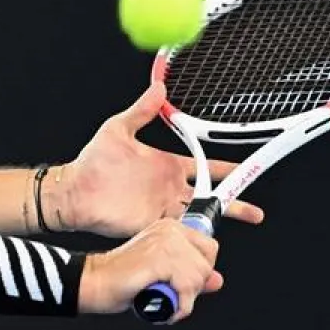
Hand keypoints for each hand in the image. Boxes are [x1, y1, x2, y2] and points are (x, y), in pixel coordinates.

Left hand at [51, 82, 264, 237]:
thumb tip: (158, 88)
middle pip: (209, 197)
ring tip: (240, 225)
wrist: (74, 192)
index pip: (205, 168)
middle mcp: (168, 189)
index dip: (226, 169)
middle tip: (255, 212)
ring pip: (198, 216)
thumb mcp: (119, 130)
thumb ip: (141, 111)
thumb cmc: (93, 162)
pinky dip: (193, 236)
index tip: (247, 169)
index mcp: (166, 166)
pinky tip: (208, 242)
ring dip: (218, 221)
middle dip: (234, 203)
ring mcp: (162, 208)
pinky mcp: (152, 225)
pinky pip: (178, 232)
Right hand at [79, 219, 221, 321]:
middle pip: (206, 265)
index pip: (209, 247)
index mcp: (170, 228)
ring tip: (164, 300)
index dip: (201, 271)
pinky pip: (186, 288)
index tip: (183, 282)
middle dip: (193, 288)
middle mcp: (169, 230)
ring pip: (198, 277)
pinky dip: (180, 306)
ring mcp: (164, 242)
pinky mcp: (158, 259)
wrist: (95, 282)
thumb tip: (217, 280)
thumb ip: (191, 274)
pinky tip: (165, 309)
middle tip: (171, 294)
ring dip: (185, 299)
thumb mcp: (163, 274)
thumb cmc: (121, 279)